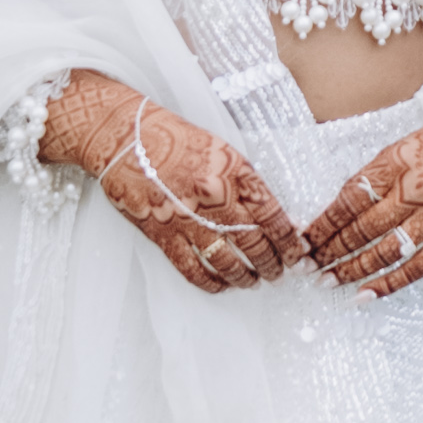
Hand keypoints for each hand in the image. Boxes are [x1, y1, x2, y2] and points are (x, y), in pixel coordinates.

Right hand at [43, 68, 303, 294]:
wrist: (123, 137)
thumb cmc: (171, 136)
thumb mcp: (219, 148)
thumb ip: (243, 178)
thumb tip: (267, 210)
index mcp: (234, 171)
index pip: (273, 215)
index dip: (289, 240)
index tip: (298, 252)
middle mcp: (215, 198)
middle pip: (255, 243)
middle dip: (272, 263)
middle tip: (280, 272)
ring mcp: (188, 219)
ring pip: (227, 261)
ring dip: (245, 276)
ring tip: (255, 281)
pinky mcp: (163, 234)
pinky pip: (192, 268)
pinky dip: (210, 282)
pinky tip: (221, 286)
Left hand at [304, 92, 422, 298]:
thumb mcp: (405, 144)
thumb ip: (376, 174)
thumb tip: (342, 207)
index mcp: (398, 161)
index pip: (350, 198)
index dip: (323, 223)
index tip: (302, 240)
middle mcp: (416, 187)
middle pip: (363, 228)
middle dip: (329, 250)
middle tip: (306, 267)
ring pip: (387, 250)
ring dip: (353, 269)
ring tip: (329, 281)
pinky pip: (421, 264)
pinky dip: (392, 282)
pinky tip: (368, 292)